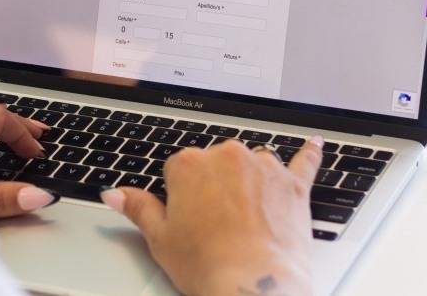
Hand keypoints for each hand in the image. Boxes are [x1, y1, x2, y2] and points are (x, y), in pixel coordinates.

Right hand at [100, 137, 323, 295]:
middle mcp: (226, 155)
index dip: (181, 197)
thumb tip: (114, 193)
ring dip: (249, 180)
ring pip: (252, 162)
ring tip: (247, 216)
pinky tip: (313, 145)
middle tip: (213, 225)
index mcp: (188, 164)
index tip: (187, 218)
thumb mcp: (160, 239)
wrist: (253, 286)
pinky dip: (308, 153)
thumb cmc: (207, 265)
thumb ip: (137, 208)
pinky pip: (303, 161)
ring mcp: (263, 167)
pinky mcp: (293, 184)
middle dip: (214, 187)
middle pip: (215, 162)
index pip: (178, 169)